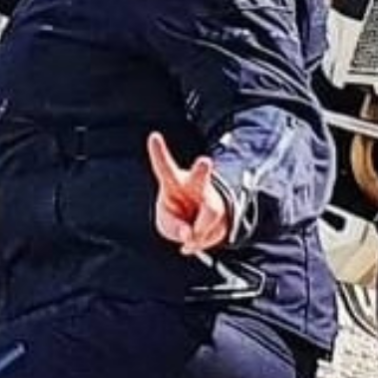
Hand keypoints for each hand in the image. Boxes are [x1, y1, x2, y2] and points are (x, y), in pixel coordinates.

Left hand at [147, 132, 231, 255]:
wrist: (201, 225)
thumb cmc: (176, 218)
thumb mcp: (166, 225)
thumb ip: (174, 228)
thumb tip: (189, 234)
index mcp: (173, 182)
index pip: (164, 166)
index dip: (158, 152)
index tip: (153, 136)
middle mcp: (195, 185)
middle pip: (199, 176)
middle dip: (202, 170)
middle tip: (204, 162)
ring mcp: (211, 198)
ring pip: (211, 213)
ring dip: (200, 232)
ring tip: (189, 239)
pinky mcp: (223, 213)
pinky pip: (213, 233)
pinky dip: (203, 241)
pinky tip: (198, 238)